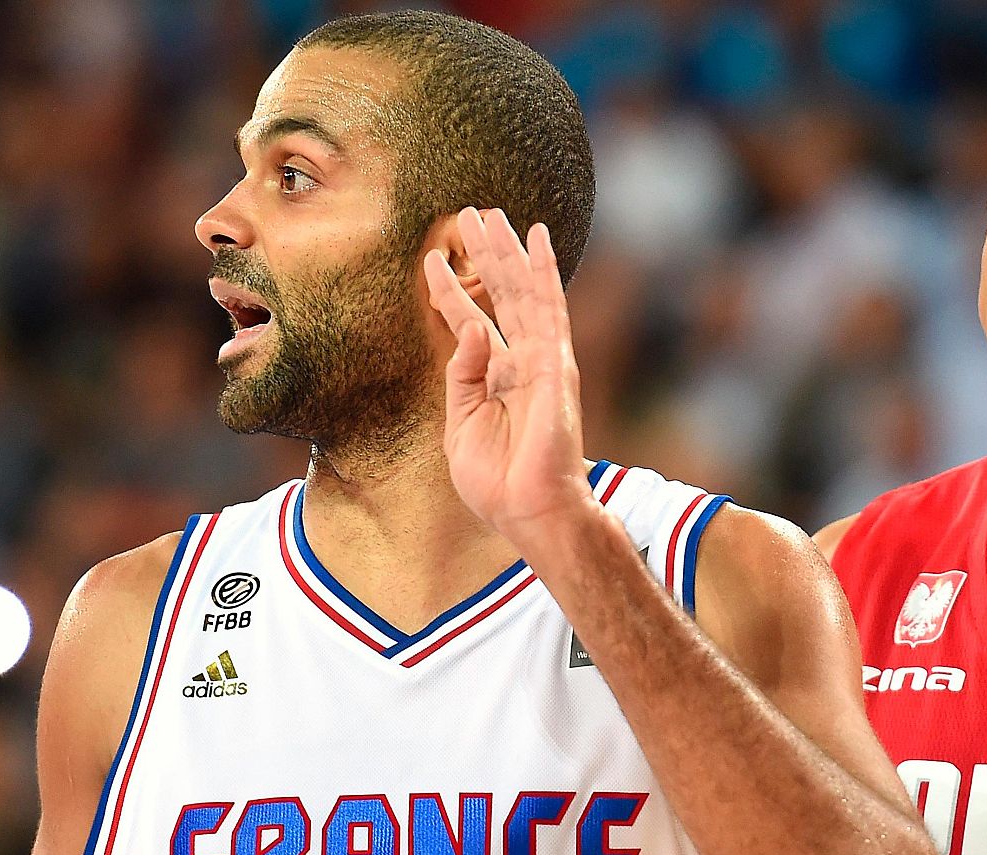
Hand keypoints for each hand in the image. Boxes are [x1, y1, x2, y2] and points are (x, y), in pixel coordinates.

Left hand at [424, 207, 599, 542]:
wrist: (530, 510)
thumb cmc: (497, 482)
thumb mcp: (460, 426)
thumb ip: (462, 376)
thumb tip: (469, 329)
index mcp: (495, 381)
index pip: (470, 323)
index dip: (449, 292)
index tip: (430, 261)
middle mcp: (520, 363)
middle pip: (500, 297)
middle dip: (483, 257)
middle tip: (468, 215)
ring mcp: (542, 360)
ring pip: (522, 291)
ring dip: (507, 251)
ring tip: (490, 213)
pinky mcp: (557, 363)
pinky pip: (549, 308)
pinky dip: (544, 270)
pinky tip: (537, 238)